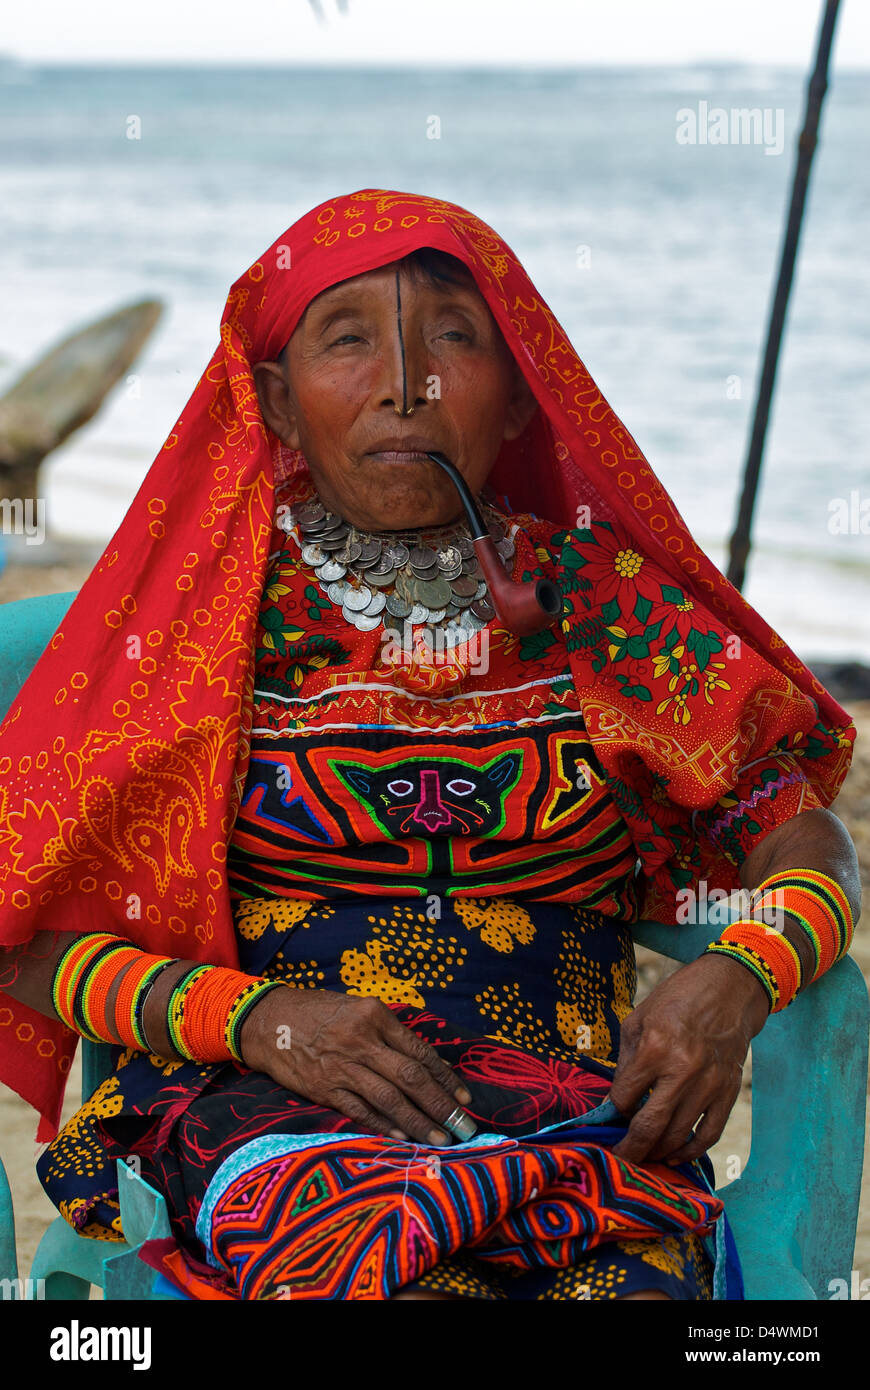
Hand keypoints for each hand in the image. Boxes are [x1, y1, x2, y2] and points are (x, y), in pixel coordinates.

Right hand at [239, 987, 474, 1145]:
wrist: (268, 1020)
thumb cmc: (319, 1012)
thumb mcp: (358, 1008)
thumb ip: (388, 1034)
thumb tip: (425, 1066)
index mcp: (374, 1015)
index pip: (419, 1051)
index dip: (445, 1077)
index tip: (464, 1098)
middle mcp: (361, 1040)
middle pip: (410, 1077)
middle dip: (441, 1105)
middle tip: (464, 1126)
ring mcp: (341, 1067)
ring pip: (389, 1099)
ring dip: (419, 1122)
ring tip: (441, 1139)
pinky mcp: (323, 1088)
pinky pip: (360, 1111)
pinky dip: (384, 1126)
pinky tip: (403, 1138)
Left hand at [608, 953, 769, 1166]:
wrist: (729, 989)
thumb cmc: (678, 999)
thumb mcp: (639, 1019)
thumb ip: (626, 1061)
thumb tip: (615, 1100)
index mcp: (655, 1048)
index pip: (625, 1097)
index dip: (613, 1110)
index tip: (609, 1115)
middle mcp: (683, 1071)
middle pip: (650, 1127)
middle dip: (631, 1149)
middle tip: (619, 1161)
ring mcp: (709, 1084)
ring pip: (678, 1136)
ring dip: (658, 1152)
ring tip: (644, 1155)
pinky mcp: (728, 1092)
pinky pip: (709, 1134)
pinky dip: (691, 1152)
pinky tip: (675, 1155)